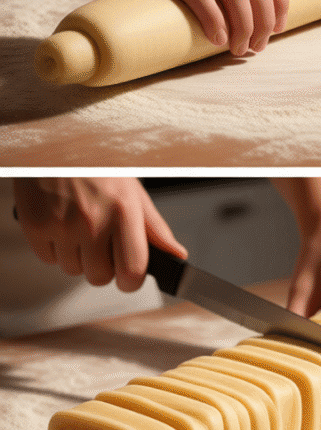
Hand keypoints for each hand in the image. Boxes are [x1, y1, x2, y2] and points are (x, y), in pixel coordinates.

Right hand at [12, 178, 186, 291]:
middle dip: (103, 268)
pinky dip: (55, 250)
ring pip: (72, 270)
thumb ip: (156, 229)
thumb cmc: (101, 169)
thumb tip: (177, 255)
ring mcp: (61, 223)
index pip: (132, 269)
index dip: (131, 281)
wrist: (59, 148)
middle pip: (99, 277)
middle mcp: (92, 220)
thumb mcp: (135, 194)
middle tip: (102, 246)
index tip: (129, 278)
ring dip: (78, 258)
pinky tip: (62, 226)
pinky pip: (48, 259)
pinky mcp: (35, 224)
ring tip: (81, 229)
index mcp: (124, 211)